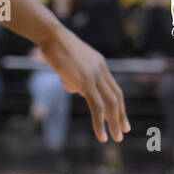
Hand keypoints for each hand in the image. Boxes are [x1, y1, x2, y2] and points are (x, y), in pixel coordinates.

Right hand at [38, 26, 128, 142]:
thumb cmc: (54, 47)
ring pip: (110, 104)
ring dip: (114, 123)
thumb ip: (74, 77)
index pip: (114, 88)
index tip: (121, 118)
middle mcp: (101, 70)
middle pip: (116, 97)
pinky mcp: (86, 81)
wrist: (50, 35)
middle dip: (121, 116)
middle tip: (123, 132)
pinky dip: (100, 123)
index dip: (119, 104)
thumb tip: (74, 89)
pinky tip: (101, 135)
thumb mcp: (68, 65)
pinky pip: (97, 106)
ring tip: (115, 138)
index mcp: (100, 64)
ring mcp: (95, 75)